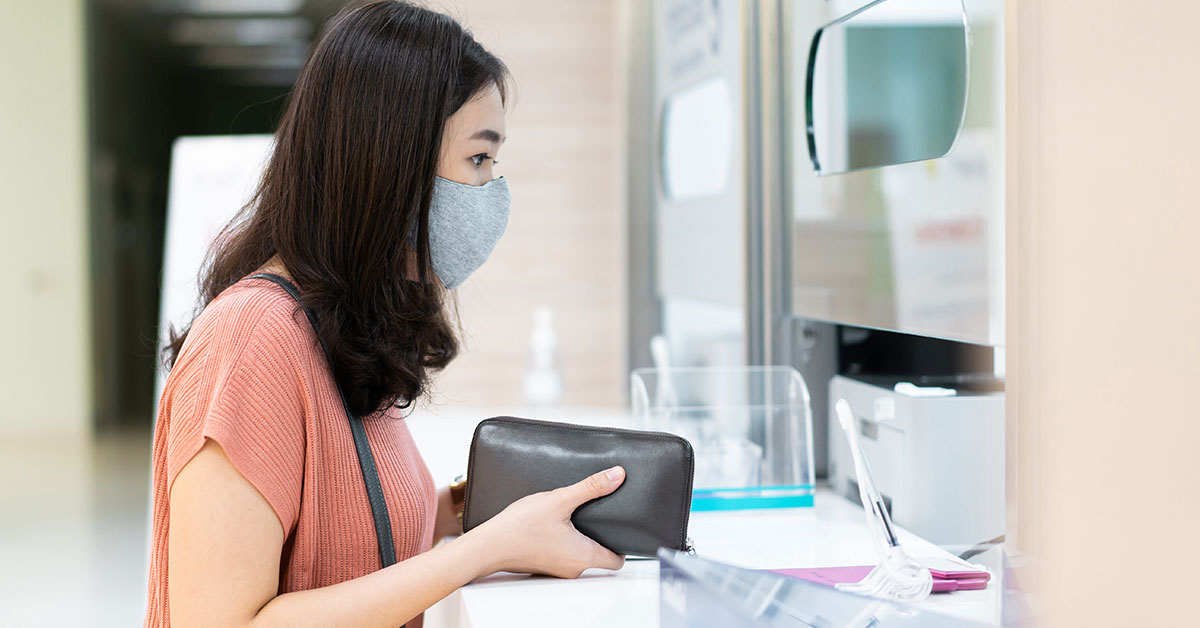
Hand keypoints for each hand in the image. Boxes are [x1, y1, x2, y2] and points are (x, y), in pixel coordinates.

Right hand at [470, 466, 626, 577]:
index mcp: (584, 556)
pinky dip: (564, 540)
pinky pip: (563, 553)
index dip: (624, 544)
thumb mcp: (559, 500)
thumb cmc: (519, 527)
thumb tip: (617, 476)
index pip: (617, 560)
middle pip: (600, 555)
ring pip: (580, 553)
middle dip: (602, 535)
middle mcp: (573, 568)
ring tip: (575, 515)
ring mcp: (557, 569)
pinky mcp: (544, 564)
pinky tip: (554, 523)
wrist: (487, 545)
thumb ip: (591, 487)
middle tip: (598, 514)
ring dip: (581, 536)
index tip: (622, 526)